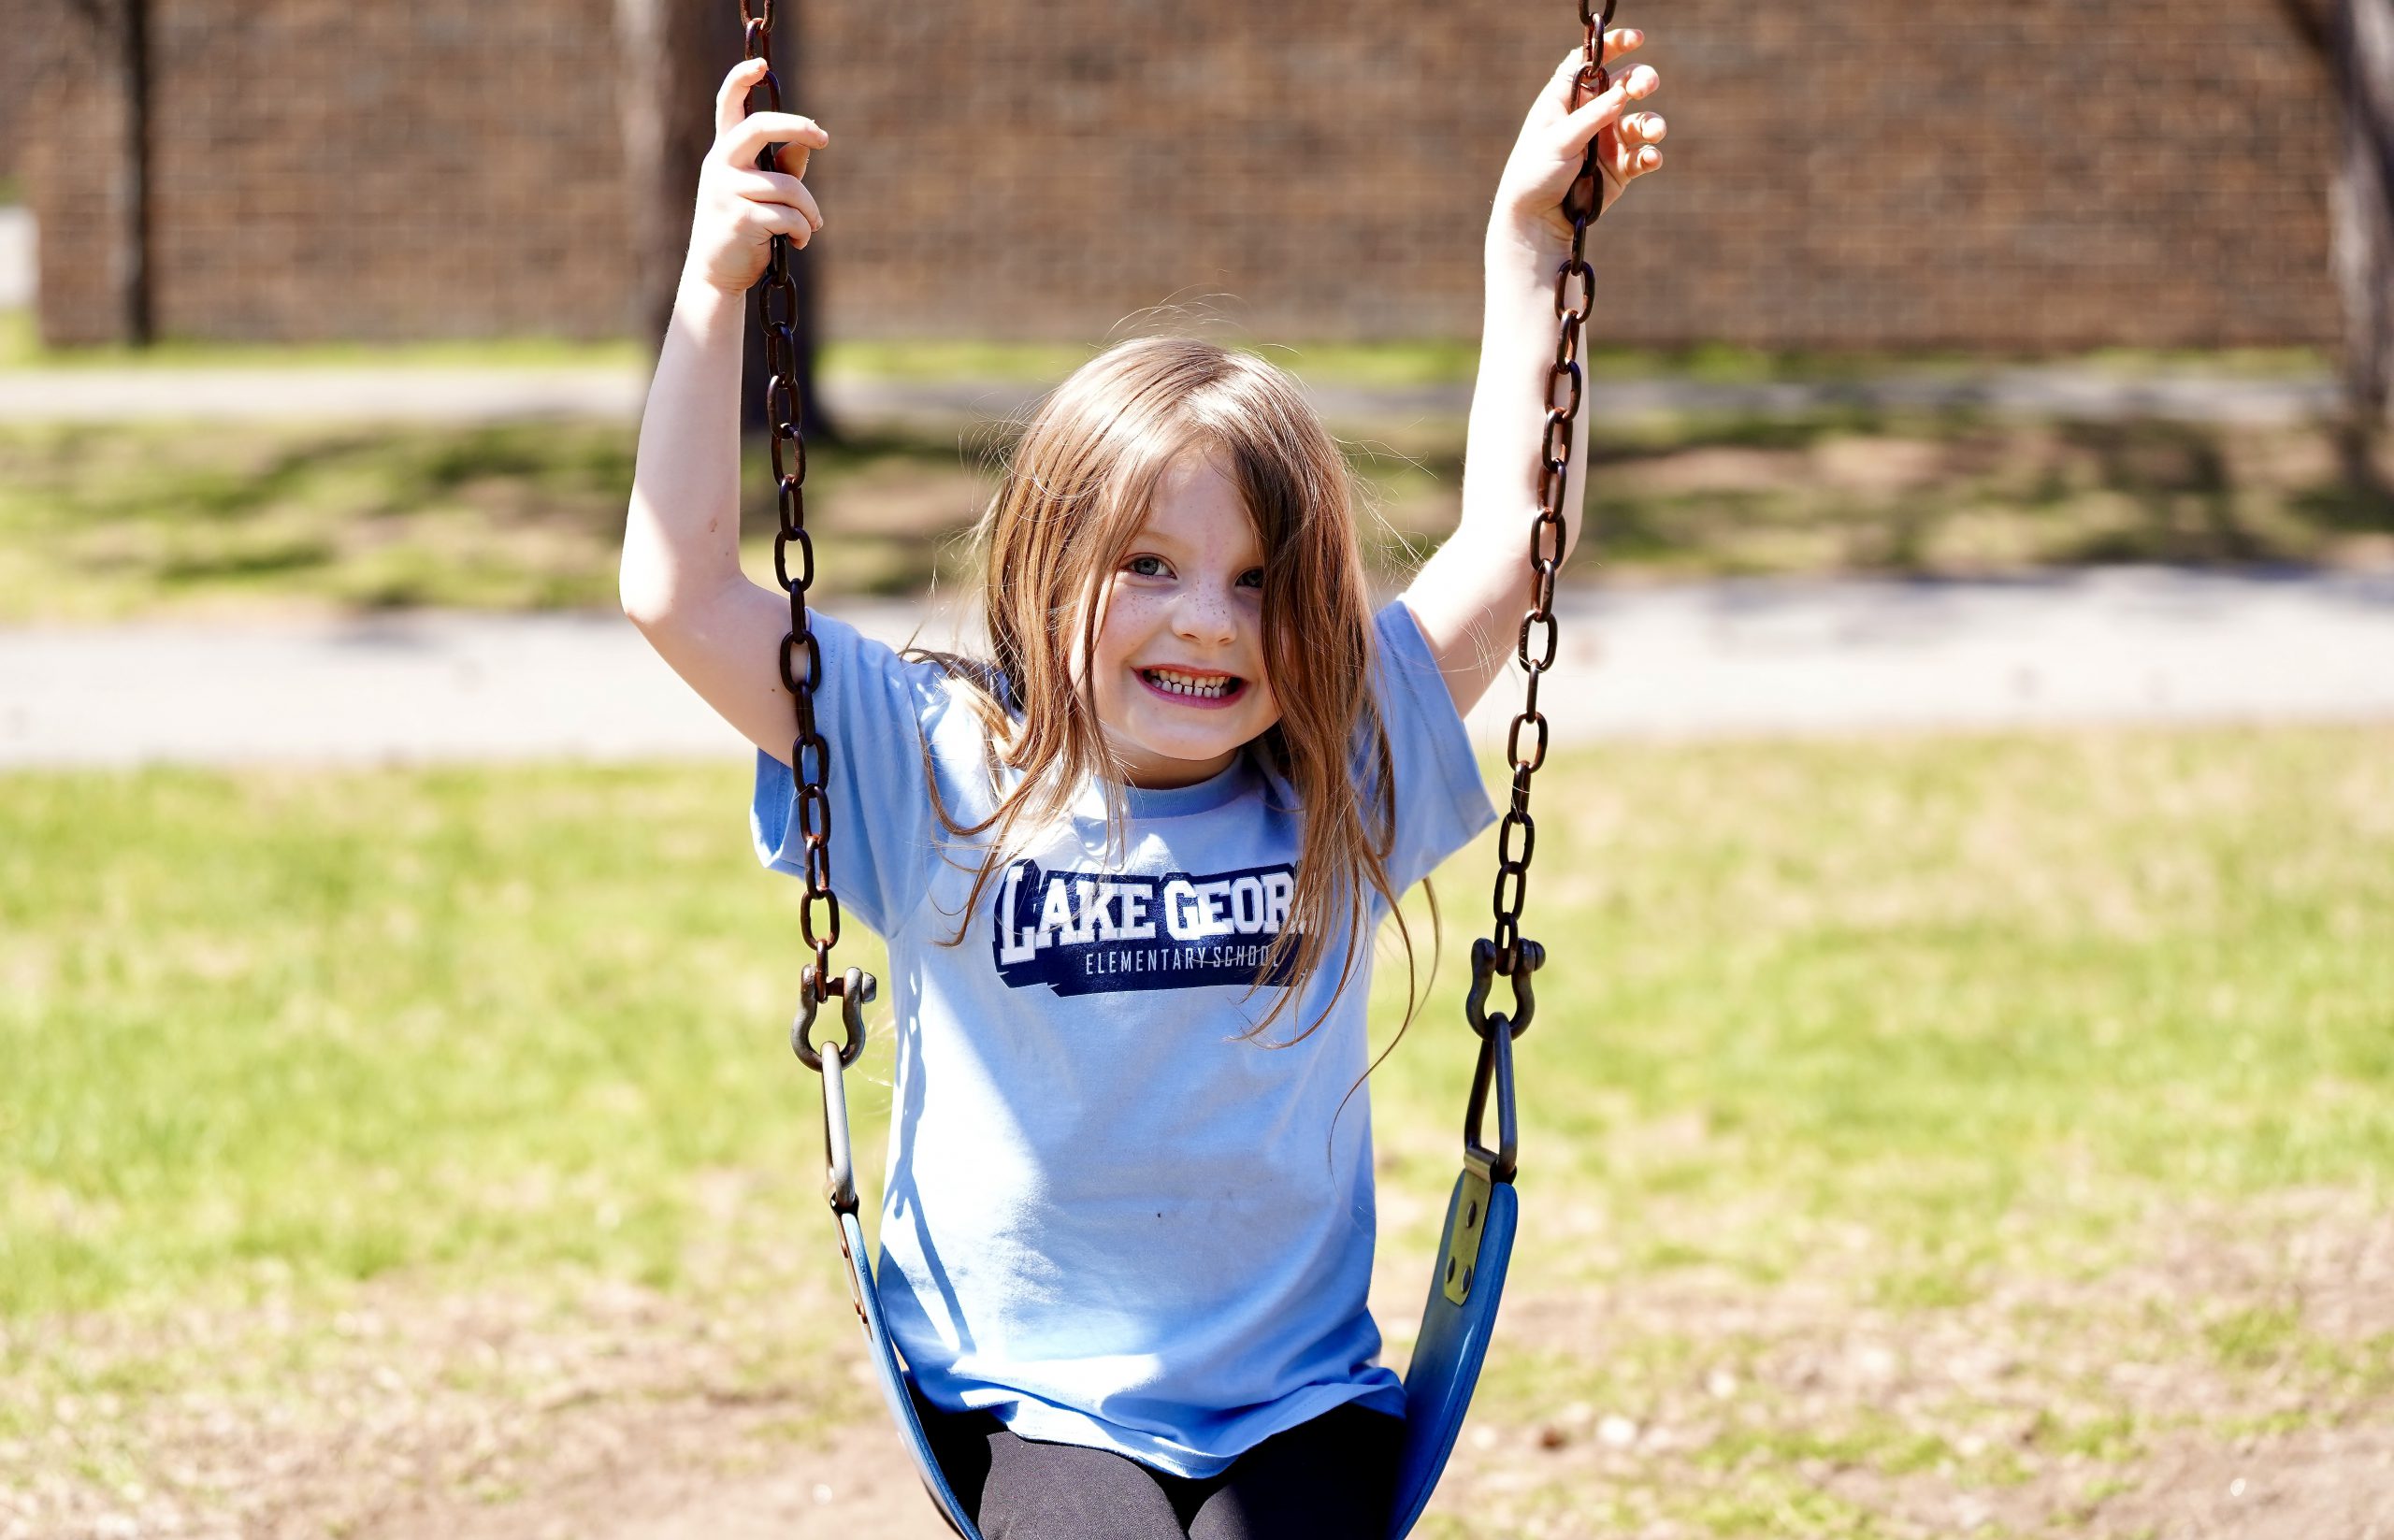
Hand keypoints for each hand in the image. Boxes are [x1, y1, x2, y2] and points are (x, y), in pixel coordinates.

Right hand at [684, 57, 830, 295]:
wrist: (716, 274)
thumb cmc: (743, 228)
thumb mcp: (759, 193)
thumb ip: (781, 167)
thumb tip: (806, 142)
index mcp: (724, 153)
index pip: (727, 105)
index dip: (741, 79)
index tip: (761, 66)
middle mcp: (720, 165)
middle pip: (760, 127)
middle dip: (796, 126)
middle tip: (823, 137)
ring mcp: (727, 190)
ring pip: (789, 185)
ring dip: (810, 210)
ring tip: (813, 226)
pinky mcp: (741, 218)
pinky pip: (789, 215)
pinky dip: (803, 230)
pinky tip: (799, 242)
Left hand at [1489, 33, 1665, 252]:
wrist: (1537, 221)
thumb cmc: (1536, 173)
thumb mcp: (1559, 140)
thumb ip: (1592, 116)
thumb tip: (1623, 92)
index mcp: (1566, 100)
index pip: (1591, 63)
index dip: (1612, 46)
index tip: (1636, 39)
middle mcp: (1590, 116)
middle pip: (1623, 86)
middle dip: (1640, 82)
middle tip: (1645, 87)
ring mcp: (1607, 142)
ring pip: (1640, 121)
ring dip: (1651, 122)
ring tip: (1654, 131)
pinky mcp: (1620, 169)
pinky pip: (1643, 155)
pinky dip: (1651, 155)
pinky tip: (1650, 159)